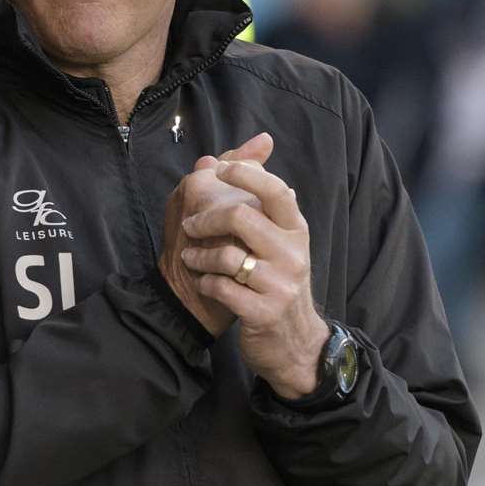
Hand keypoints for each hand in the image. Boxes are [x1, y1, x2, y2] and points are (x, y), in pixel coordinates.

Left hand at [158, 133, 273, 335]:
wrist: (293, 342)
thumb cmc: (276, 281)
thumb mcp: (276, 240)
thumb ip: (261, 195)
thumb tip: (256, 143)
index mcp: (295, 230)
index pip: (275, 190)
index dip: (246, 173)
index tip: (220, 169)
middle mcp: (292, 253)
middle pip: (241, 216)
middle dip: (206, 218)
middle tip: (189, 226)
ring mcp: (280, 284)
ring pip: (227, 255)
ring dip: (199, 255)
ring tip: (191, 258)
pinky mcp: (263, 312)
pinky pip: (222, 288)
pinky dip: (205, 283)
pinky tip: (204, 283)